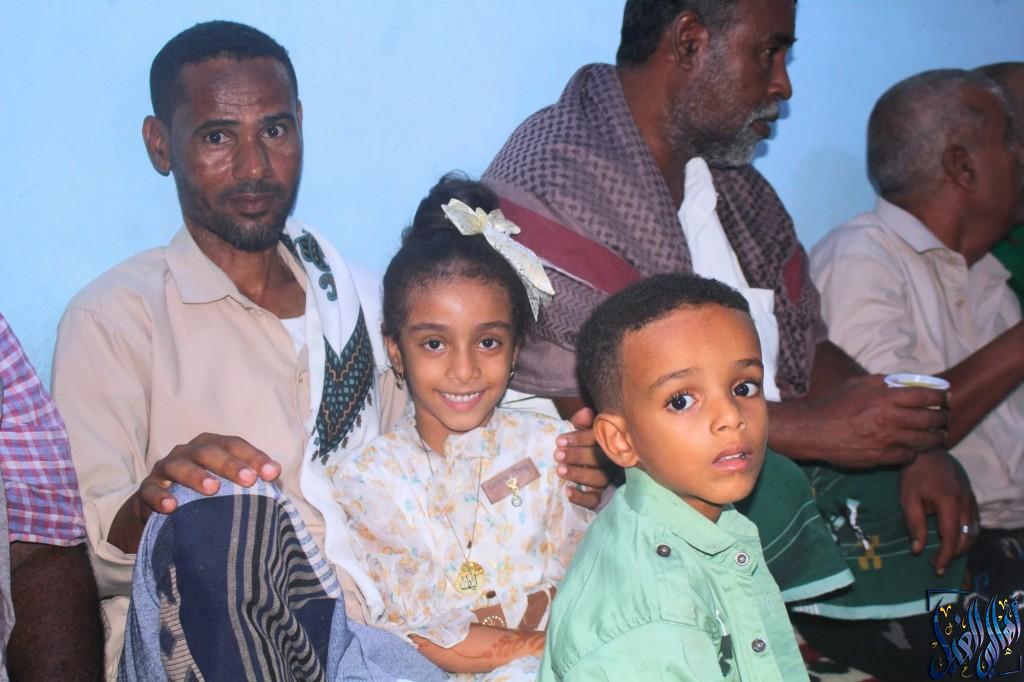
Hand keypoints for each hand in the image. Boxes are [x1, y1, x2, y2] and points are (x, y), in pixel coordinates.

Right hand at [137, 433, 280, 517]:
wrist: (160, 507)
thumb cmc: (203, 493)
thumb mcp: (226, 484)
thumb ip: (249, 478)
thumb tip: (275, 473)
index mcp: (211, 446)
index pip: (234, 445)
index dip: (254, 456)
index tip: (273, 473)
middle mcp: (188, 452)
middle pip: (209, 452)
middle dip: (230, 464)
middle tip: (249, 479)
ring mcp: (165, 468)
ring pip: (179, 466)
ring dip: (196, 476)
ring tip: (213, 489)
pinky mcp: (147, 489)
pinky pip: (151, 490)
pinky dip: (160, 497)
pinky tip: (171, 507)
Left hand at [555, 407, 610, 509]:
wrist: (593, 473)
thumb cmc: (588, 447)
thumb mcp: (585, 432)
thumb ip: (584, 423)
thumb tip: (585, 412)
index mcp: (611, 443)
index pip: (600, 439)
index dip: (580, 439)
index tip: (559, 440)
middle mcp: (615, 462)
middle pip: (600, 459)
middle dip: (577, 456)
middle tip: (557, 455)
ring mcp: (612, 481)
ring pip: (599, 478)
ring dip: (578, 474)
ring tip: (560, 470)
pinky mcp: (605, 498)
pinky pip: (597, 500)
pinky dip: (582, 497)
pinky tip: (568, 492)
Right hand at [788, 374, 948, 467]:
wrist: (814, 431)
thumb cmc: (834, 404)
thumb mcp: (857, 384)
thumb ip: (882, 382)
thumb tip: (901, 382)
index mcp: (885, 398)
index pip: (925, 396)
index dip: (940, 397)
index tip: (945, 398)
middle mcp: (890, 419)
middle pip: (931, 419)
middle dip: (943, 418)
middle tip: (944, 418)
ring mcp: (887, 440)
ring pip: (925, 440)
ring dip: (935, 437)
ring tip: (938, 435)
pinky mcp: (881, 457)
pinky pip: (908, 456)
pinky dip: (914, 452)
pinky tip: (912, 448)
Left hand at [899, 450, 977, 576]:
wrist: (927, 450)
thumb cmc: (914, 474)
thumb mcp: (908, 499)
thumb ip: (915, 525)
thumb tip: (918, 549)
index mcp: (950, 504)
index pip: (952, 538)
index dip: (946, 556)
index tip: (937, 569)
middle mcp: (965, 503)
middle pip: (967, 537)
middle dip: (955, 554)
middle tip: (938, 563)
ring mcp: (971, 498)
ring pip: (974, 530)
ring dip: (963, 545)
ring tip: (947, 554)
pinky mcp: (971, 495)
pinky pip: (974, 520)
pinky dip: (967, 533)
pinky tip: (955, 537)